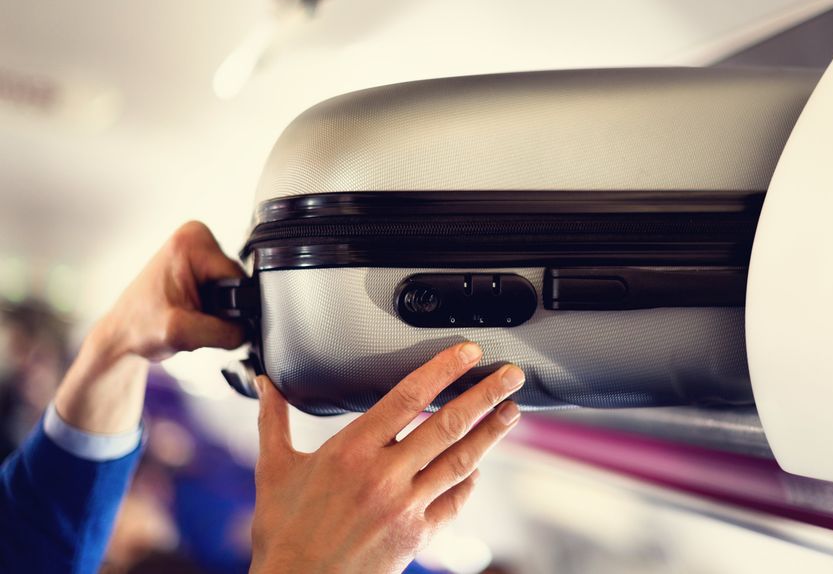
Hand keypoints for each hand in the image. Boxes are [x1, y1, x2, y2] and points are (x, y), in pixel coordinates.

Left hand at [54, 221, 245, 432]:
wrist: (122, 334)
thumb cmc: (138, 327)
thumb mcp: (183, 334)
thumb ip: (226, 332)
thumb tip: (252, 330)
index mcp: (192, 242)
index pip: (238, 279)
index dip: (229, 307)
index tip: (201, 316)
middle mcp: (196, 237)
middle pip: (237, 283)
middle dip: (222, 308)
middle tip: (193, 318)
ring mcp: (197, 248)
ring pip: (233, 289)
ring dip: (217, 309)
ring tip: (190, 316)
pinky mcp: (198, 263)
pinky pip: (225, 289)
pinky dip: (212, 307)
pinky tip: (192, 311)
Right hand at [249, 342, 523, 573]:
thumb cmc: (284, 532)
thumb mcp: (274, 469)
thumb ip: (273, 420)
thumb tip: (264, 383)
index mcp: (351, 450)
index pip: (408, 396)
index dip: (443, 370)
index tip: (468, 352)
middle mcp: (384, 475)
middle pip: (447, 424)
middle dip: (485, 395)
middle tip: (512, 375)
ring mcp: (405, 506)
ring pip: (460, 460)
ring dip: (491, 433)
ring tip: (512, 411)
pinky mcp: (417, 535)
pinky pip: (453, 501)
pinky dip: (469, 481)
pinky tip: (478, 466)